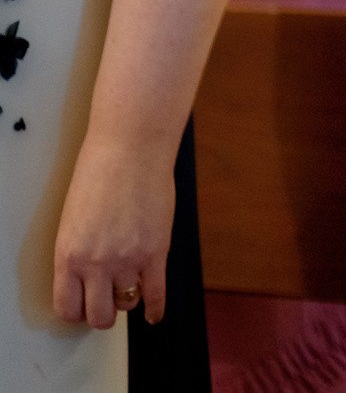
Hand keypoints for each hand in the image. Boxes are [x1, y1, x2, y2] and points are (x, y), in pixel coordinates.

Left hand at [53, 137, 172, 327]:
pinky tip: (154, 313)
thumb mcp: (74, 220)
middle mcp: (96, 263)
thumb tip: (87, 275)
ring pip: (127, 304)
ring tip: (128, 292)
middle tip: (104, 307)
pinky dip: (156, 308)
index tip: (81, 310)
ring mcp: (128, 259)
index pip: (68, 307)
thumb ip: (79, 252)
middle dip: (100, 315)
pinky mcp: (157, 251)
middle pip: (98, 315)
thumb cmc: (100, 173)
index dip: (75, 313)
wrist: (131, 150)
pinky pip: (156, 292)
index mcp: (68, 255)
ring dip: (127, 301)